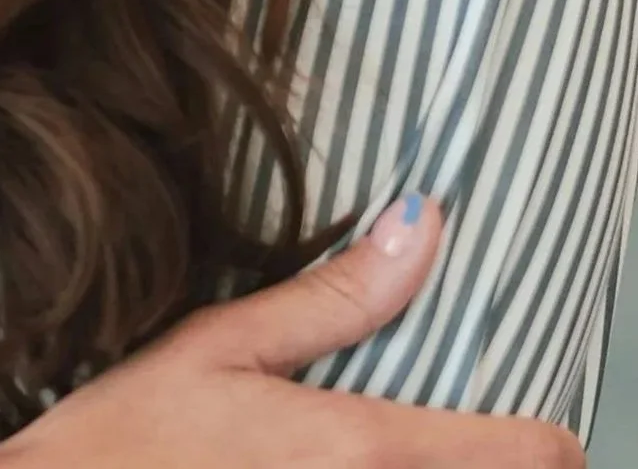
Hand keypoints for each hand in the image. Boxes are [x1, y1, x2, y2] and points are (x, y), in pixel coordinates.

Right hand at [0, 193, 583, 466]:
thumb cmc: (125, 438)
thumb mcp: (221, 343)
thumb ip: (334, 297)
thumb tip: (420, 223)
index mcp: (359, 450)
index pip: (525, 456)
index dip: (543, 435)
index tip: (527, 417)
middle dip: (480, 459)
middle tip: (435, 423)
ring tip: (375, 450)